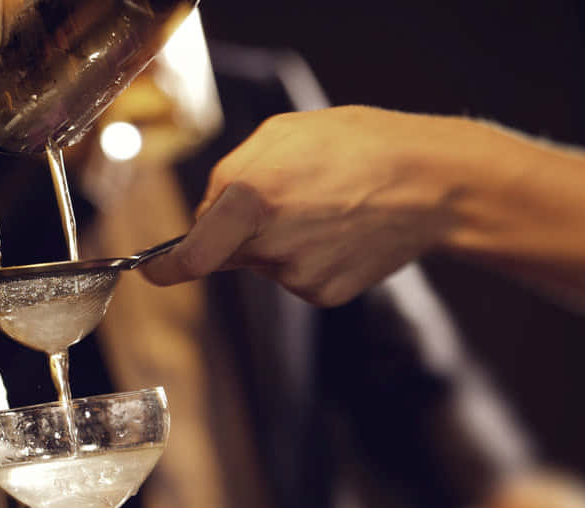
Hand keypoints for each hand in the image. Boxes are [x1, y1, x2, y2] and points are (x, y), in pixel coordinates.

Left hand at [142, 106, 468, 304]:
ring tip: (325, 207)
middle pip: (226, 250)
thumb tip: (203, 219)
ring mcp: (298, 276)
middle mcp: (271, 246)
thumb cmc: (358, 146)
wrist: (432, 184)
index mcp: (252, 200)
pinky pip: (293, 276)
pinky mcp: (322, 294)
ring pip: (263, 263)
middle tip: (287, 197)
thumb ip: (228, 175)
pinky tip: (338, 231)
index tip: (151, 273)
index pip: (190, 256)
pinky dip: (305, 257)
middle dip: (237, 230)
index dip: (165, 269)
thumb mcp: (280, 136)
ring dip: (276, 240)